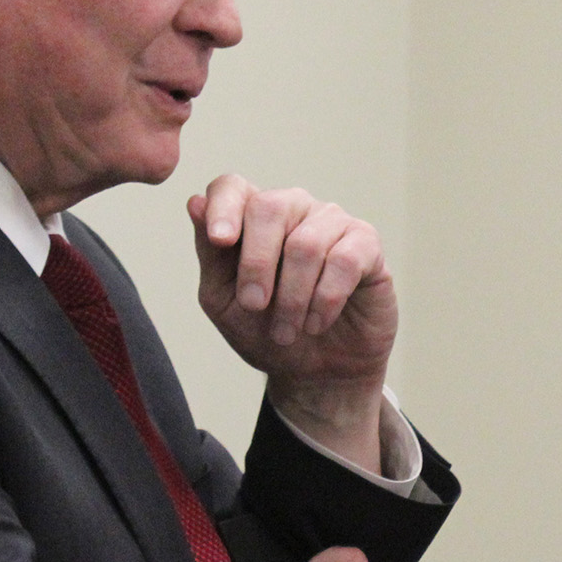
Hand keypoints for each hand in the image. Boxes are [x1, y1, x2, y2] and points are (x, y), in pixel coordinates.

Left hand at [190, 175, 396, 465]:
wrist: (315, 374)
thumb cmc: (265, 332)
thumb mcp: (223, 301)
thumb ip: (209, 254)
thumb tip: (195, 202)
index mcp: (251, 217)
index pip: (231, 187)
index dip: (223, 207)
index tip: (220, 241)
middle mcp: (293, 208)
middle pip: (269, 207)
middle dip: (256, 264)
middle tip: (255, 306)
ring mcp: (332, 223)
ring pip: (306, 243)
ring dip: (292, 297)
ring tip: (286, 331)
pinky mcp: (367, 246)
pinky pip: (345, 260)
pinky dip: (325, 299)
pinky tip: (316, 322)